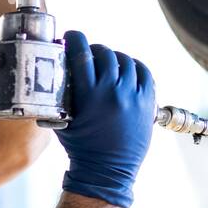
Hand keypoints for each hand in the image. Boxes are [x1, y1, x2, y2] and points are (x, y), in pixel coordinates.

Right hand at [55, 30, 154, 207]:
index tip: (71, 36)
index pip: (82, 54)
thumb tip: (59, 70)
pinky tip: (128, 69)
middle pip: (105, 54)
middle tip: (88, 52)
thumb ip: (63, 94)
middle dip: (94, 49)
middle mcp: (113, 92)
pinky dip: (135, 67)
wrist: (107, 172)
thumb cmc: (81, 147)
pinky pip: (145, 73)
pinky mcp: (147, 103)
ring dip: (114, 57)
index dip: (75, 39)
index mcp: (89, 96)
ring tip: (108, 62)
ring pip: (126, 61)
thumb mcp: (64, 118)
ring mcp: (133, 97)